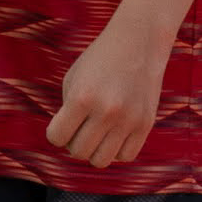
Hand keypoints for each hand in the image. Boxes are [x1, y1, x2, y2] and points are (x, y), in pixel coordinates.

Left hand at [47, 11, 167, 169]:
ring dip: (94, 150)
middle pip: (78, 152)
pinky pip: (126, 156)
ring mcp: (128, 119)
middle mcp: (106, 111)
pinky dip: (116, 150)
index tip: (63, 121)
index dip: (56, 132)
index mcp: (82, 97)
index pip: (56, 137)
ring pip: (101, 161)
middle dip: (74, 142)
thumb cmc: (99, 60)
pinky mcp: (146, 124)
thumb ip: (66, 114)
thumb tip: (68, 145)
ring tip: (97, 132)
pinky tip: (115, 133)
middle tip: (81, 126)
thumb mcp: (73, 80)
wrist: (138, 41)